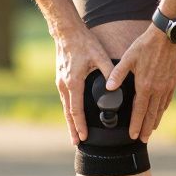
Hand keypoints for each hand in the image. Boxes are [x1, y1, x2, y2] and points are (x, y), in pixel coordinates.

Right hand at [55, 28, 114, 144]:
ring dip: (70, 121)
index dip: (80, 125)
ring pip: (65, 107)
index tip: (84, 137)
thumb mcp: (99, 56)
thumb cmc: (84, 42)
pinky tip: (72, 115)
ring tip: (74, 134)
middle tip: (76, 143)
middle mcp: (65, 85)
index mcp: (74, 82)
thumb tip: (115, 86)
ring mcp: (61, 82)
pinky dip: (69, 110)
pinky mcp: (61, 79)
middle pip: (68, 113)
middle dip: (72, 129)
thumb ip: (109, 72)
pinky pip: (65, 99)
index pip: (76, 110)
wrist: (66, 32)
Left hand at [105, 27, 175, 141]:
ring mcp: (167, 86)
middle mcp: (157, 89)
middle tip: (142, 140)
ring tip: (151, 130)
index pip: (139, 110)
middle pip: (151, 114)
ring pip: (160, 109)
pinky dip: (163, 109)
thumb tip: (108, 87)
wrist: (168, 36)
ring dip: (155, 121)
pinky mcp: (173, 81)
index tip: (133, 135)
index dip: (135, 124)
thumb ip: (117, 74)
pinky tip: (160, 112)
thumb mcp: (128, 57)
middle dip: (146, 129)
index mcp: (144, 85)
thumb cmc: (145, 45)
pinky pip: (168, 100)